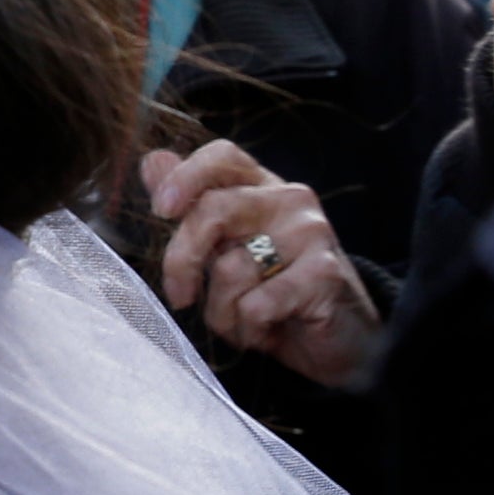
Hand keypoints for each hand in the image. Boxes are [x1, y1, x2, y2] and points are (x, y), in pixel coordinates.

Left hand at [142, 141, 381, 387]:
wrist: (340, 338)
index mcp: (261, 185)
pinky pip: (257, 304)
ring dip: (222, 310)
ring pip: (231, 267)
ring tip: (242, 320)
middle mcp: (289, 199)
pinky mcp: (325, 273)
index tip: (160, 211)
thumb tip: (153, 162)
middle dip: (181, 260)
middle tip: (180, 295)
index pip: (222, 156)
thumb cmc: (274, 290)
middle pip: (213, 210)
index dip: (185, 177)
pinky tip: (267, 330)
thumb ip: (192, 205)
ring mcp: (311, 232)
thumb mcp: (228, 247)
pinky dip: (249, 328)